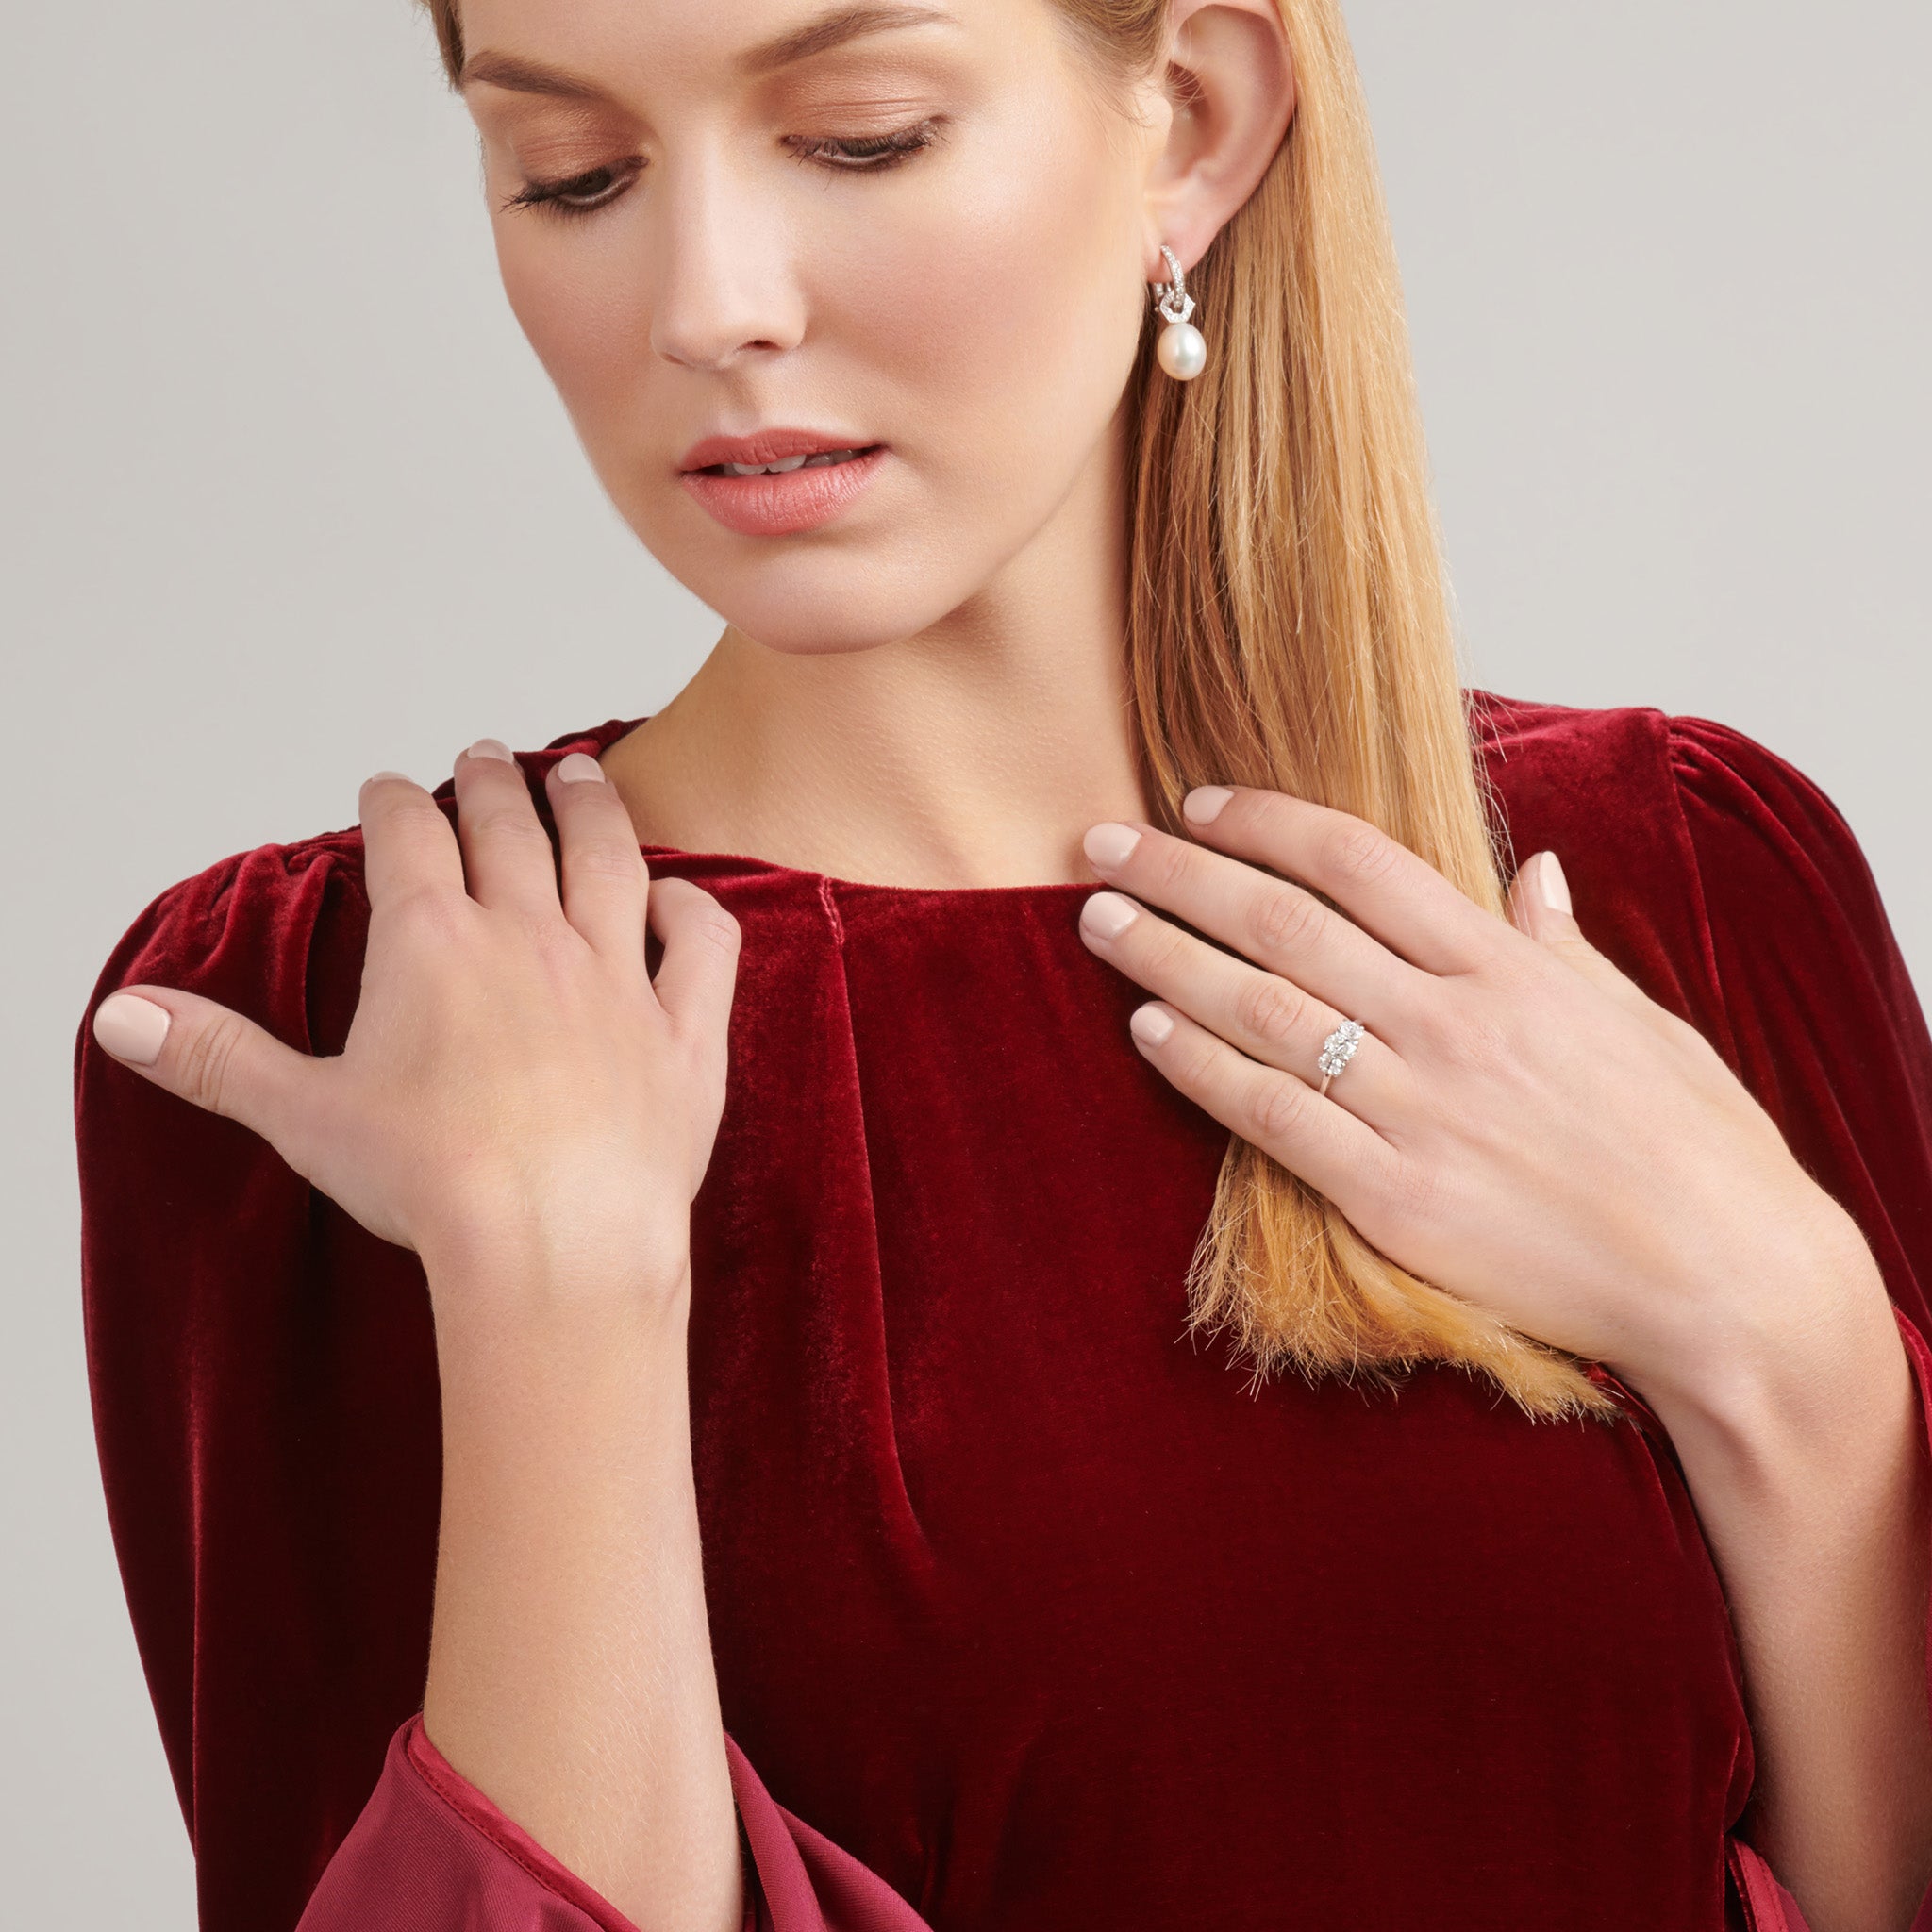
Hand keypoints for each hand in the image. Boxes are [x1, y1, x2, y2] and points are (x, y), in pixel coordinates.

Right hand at [90, 741, 741, 1304]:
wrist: (556, 1245)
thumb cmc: (433, 1185)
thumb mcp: (303, 1116)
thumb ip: (215, 1055)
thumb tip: (124, 1014)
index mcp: (433, 946)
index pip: (407, 838)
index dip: (392, 802)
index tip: (387, 786)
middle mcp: (530, 939)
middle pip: (510, 829)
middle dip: (492, 783)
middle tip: (487, 754)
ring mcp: (618, 979)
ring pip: (608, 861)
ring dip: (591, 808)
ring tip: (580, 774)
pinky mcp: (684, 1033)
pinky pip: (703, 946)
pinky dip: (694, 909)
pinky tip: (679, 895)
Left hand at [1076, 786, 1881, 1405]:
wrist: (1734, 1282)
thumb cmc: (1695, 1147)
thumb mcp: (1640, 1021)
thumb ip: (1562, 944)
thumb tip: (1533, 871)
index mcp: (1509, 969)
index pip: (1361, 863)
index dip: (1267, 823)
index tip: (1197, 803)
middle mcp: (1455, 1023)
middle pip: (1286, 923)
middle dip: (1180, 875)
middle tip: (1099, 844)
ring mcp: (1422, 1109)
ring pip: (1263, 1010)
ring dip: (1166, 958)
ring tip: (1097, 921)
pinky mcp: (1397, 1198)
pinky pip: (1272, 1117)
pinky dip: (1201, 1067)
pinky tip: (1146, 1029)